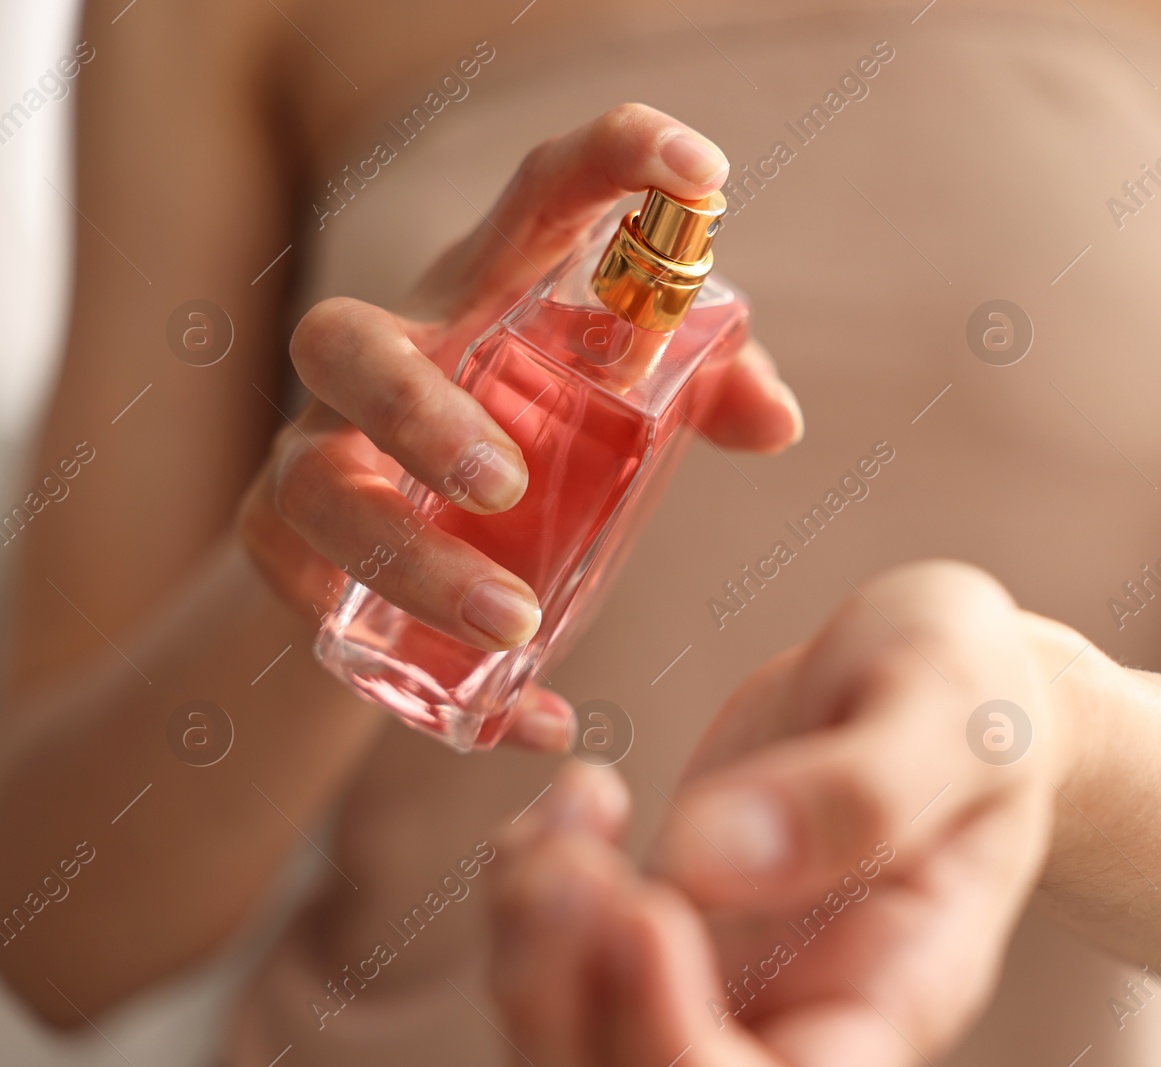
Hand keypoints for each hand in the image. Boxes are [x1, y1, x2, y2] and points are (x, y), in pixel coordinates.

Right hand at [236, 103, 802, 747]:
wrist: (391, 545)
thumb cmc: (527, 440)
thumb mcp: (619, 408)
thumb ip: (705, 394)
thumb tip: (779, 421)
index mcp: (484, 295)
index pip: (540, 193)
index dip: (618, 156)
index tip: (705, 172)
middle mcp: (385, 360)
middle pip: (351, 344)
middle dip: (419, 412)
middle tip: (502, 483)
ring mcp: (316, 456)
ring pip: (315, 495)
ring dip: (410, 564)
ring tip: (515, 626)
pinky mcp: (282, 552)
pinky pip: (321, 614)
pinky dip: (421, 673)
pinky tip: (532, 718)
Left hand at [487, 562, 1068, 1063]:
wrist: (952, 679)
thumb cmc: (977, 695)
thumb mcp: (953, 710)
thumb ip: (859, 789)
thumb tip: (705, 858)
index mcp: (898, 990)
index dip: (673, 1041)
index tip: (648, 908)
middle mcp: (801, 1014)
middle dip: (562, 1000)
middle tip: (568, 860)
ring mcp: (725, 976)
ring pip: (575, 1041)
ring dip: (529, 947)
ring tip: (576, 810)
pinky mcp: (669, 924)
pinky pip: (558, 959)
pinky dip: (527, 892)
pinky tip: (577, 802)